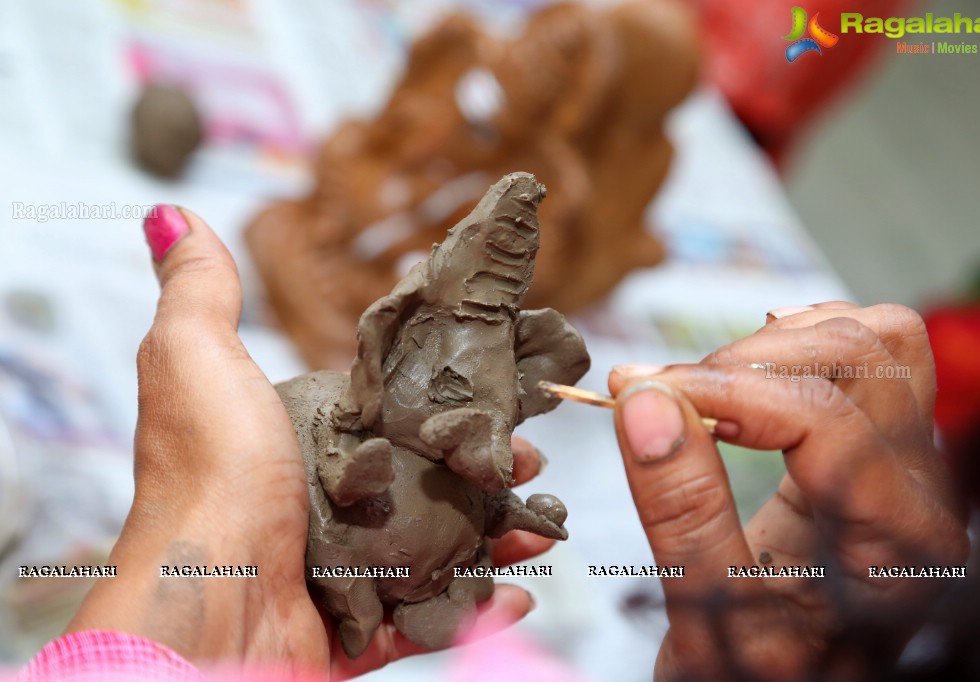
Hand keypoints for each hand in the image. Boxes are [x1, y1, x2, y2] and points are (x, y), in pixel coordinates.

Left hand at [67, 206, 551, 678]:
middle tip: (532, 458)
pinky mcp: (358, 629)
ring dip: (495, 533)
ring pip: (437, 549)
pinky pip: (431, 617)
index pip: (385, 415)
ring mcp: (340, 573)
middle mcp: (319, 506)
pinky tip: (521, 588)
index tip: (496, 391)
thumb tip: (169, 215)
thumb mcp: (196, 359)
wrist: (207, 600)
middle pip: (420, 481)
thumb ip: (198, 291)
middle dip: (483, 470)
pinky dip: (479, 605)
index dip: (441, 403)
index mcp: (295, 443)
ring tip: (541, 521)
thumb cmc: (207, 476)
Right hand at [608, 302, 968, 680]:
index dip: (724, 391)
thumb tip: (644, 401)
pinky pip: (872, 355)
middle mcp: (923, 491)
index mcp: (897, 543)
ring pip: (878, 338)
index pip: (823, 418)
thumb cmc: (754, 672)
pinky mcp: (880, 448)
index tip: (639, 392)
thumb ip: (682, 508)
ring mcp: (910, 464)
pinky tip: (750, 373)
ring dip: (781, 341)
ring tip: (708, 381)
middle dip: (750, 359)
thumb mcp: (707, 610)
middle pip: (866, 355)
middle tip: (666, 391)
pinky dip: (804, 342)